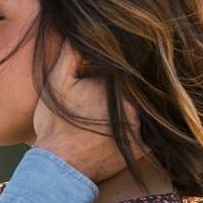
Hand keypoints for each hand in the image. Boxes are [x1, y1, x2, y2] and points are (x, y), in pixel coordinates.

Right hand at [32, 42, 136, 182]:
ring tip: (106, 115)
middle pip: (133, 90)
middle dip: (120, 91)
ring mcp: (139, 129)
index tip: (97, 78)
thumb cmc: (55, 124)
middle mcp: (134, 106)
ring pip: (140, 111)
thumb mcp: (57, 82)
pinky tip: (118, 132)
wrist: (60, 168)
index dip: (110, 70)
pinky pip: (147, 135)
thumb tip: (79, 34)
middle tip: (100, 99)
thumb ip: (71, 54)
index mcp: (115, 85)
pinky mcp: (141, 150)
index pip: (121, 69)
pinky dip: (137, 132)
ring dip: (129, 110)